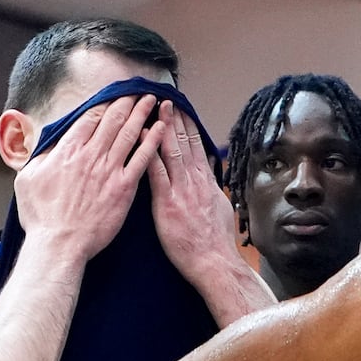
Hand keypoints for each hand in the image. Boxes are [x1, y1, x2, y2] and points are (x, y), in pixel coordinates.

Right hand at [14, 93, 163, 264]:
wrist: (60, 243)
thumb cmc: (41, 217)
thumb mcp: (27, 179)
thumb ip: (41, 158)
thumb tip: (46, 146)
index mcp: (67, 151)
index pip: (89, 118)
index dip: (103, 104)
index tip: (113, 95)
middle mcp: (90, 155)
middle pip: (112, 120)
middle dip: (126, 102)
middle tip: (138, 90)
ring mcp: (109, 170)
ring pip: (129, 134)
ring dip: (141, 114)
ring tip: (151, 100)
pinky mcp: (124, 187)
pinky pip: (142, 159)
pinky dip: (152, 142)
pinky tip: (162, 129)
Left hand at [147, 103, 244, 286]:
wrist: (214, 262)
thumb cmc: (215, 242)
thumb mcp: (220, 208)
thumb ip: (211, 189)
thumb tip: (210, 175)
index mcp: (206, 182)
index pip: (196, 146)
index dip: (188, 126)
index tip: (181, 109)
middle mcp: (194, 181)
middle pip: (184, 143)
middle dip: (175, 119)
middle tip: (166, 98)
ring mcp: (181, 190)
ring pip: (171, 151)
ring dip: (163, 127)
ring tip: (155, 107)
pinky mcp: (167, 202)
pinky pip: (155, 173)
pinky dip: (148, 153)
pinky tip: (140, 138)